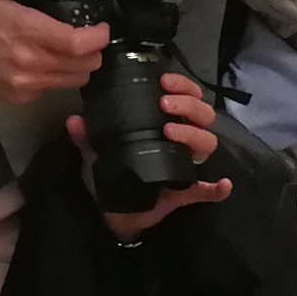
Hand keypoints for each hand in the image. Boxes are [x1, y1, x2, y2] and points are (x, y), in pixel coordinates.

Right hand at [0, 0, 106, 104]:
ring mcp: (26, 83)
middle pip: (85, 66)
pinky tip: (46, 62)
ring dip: (79, 65)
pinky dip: (57, 76)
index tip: (101, 29)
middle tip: (88, 39)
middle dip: (93, 51)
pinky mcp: (21, 97)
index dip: (98, 37)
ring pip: (75, 80)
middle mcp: (30, 61)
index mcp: (26, 30)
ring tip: (71, 51)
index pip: (79, 44)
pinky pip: (54, 88)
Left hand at [77, 68, 231, 240]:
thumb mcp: (95, 153)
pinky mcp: (185, 194)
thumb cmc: (111, 176)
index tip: (165, 82)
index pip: (185, 99)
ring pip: (206, 144)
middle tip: (165, 105)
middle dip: (188, 105)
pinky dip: (216, 188)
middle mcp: (180, 143)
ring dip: (193, 134)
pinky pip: (207, 191)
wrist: (113, 214)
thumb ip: (87, 137)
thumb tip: (75, 119)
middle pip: (203, 117)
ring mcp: (185, 167)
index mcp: (164, 127)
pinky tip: (221, 184)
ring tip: (170, 131)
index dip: (182, 87)